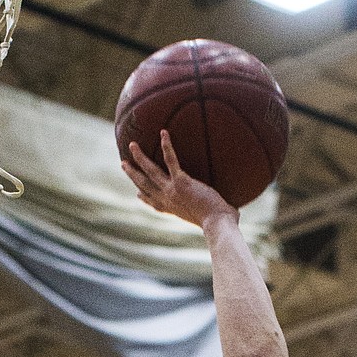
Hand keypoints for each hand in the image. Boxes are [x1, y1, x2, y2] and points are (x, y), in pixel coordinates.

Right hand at [121, 131, 237, 229]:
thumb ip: (214, 213)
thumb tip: (233, 214)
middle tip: (123, 164)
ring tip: (132, 145)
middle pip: (145, 185)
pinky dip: (166, 146)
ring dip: (139, 158)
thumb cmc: (220, 224)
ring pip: (150, 171)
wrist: (218, 224)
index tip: (137, 194)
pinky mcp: (181, 181)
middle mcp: (168, 200)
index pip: (154, 203)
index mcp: (173, 210)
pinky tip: (164, 132)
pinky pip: (171, 160)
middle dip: (133, 174)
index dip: (144, 198)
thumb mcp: (212, 219)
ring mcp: (172, 190)